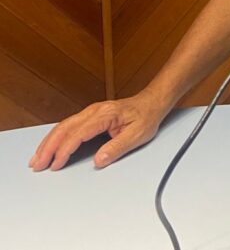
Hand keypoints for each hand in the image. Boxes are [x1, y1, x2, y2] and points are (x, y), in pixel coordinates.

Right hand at [29, 90, 167, 170]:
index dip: (65, 150)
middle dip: (48, 147)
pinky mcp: (90, 115)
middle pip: (64, 128)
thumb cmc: (146, 117)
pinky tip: (49, 146)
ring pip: (63, 126)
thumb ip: (117, 148)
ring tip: (37, 159)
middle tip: (38, 165)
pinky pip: (68, 125)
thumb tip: (99, 161)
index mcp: (105, 115)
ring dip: (48, 142)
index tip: (56, 164)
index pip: (78, 134)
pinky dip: (55, 137)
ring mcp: (91, 112)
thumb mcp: (137, 135)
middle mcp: (94, 111)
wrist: (152, 103)